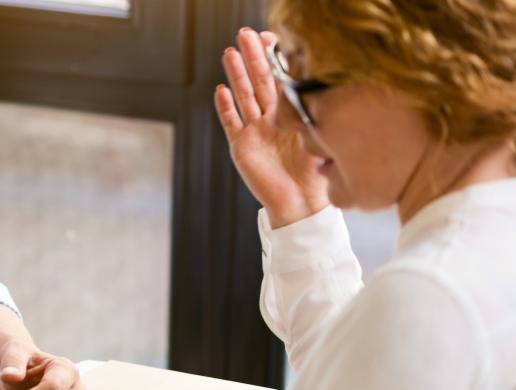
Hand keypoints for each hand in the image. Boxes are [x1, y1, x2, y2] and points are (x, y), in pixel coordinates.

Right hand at [215, 28, 328, 227]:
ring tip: (229, 53)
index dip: (274, 58)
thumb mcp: (320, 137)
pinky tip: (221, 91)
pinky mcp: (241, 147)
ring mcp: (255, 131)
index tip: (270, 37)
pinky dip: (226, 108)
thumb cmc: (316, 174)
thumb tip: (313, 85)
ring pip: (244, 96)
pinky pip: (231, 123)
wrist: (302, 204)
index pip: (281, 78)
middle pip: (259, 81)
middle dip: (252, 57)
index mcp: (292, 114)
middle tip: (245, 34)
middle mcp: (271, 119)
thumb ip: (312, 112)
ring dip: (236, 75)